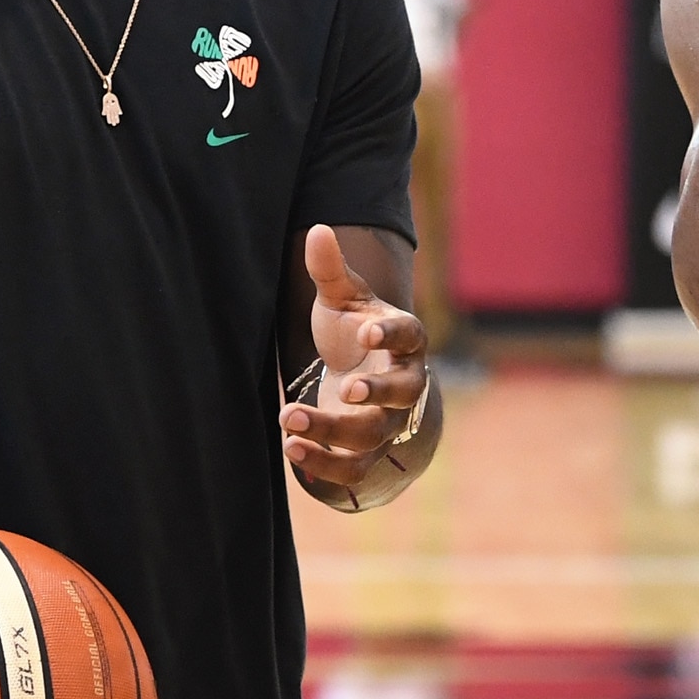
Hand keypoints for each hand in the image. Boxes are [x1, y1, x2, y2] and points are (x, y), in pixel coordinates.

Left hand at [281, 222, 430, 494]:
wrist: (359, 379)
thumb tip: (317, 229)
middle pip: (401, 394)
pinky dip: (324, 463)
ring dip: (333, 430)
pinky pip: (354, 469)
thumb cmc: (351, 333)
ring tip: (289, 416)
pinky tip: (291, 447)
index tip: (368, 331)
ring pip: (372, 435)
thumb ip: (330, 270)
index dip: (391, 334)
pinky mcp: (368, 453)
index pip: (409, 336)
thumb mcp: (341, 300)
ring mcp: (389, 422)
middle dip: (375, 393)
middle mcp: (406, 384)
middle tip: (345, 389)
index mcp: (406, 340)